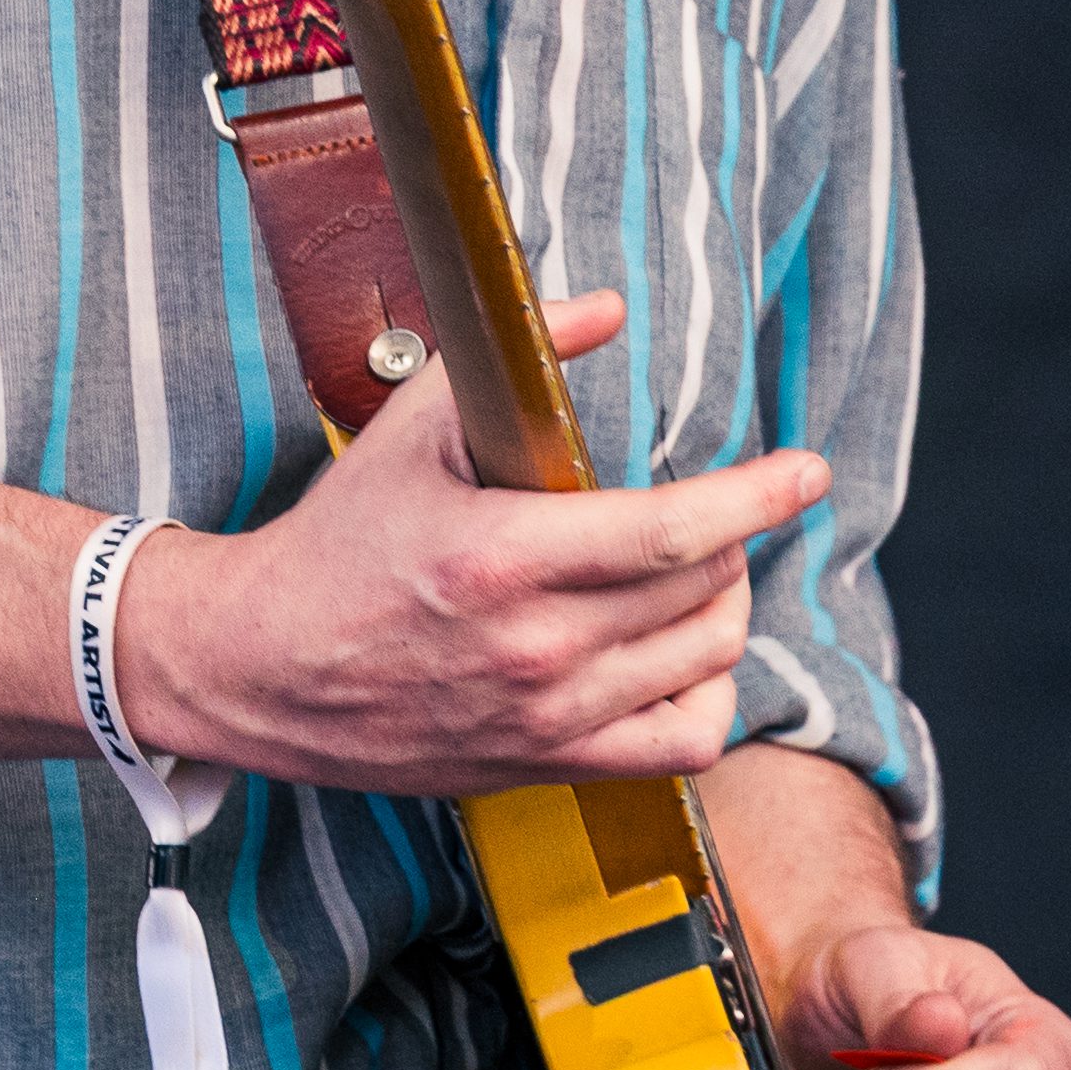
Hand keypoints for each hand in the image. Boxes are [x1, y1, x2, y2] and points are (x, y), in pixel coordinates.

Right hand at [117, 290, 819, 793]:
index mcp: (501, 557)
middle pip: (703, 590)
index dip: (758, 496)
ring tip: (696, 570)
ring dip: (724, 603)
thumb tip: (604, 305)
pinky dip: (709, 694)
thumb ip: (517, 356)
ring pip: (707, 660)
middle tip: (711, 508)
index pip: (673, 531)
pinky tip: (683, 653)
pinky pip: (683, 742)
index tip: (806, 471)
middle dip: (731, 536)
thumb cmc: (338, 541)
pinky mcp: (547, 764)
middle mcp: (534, 648)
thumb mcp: (414, 427)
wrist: (264, 667)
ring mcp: (546, 718)